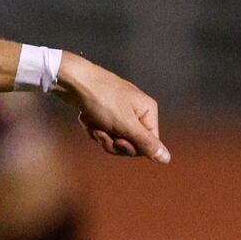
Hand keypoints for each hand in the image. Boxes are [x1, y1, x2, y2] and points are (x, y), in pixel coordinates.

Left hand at [56, 54, 170, 162]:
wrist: (73, 80)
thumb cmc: (102, 99)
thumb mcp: (126, 125)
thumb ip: (147, 143)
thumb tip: (167, 159)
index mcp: (148, 111)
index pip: (147, 144)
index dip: (130, 147)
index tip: (117, 141)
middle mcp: (137, 110)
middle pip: (130, 142)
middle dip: (112, 141)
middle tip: (100, 132)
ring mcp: (120, 110)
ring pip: (114, 137)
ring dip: (100, 134)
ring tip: (91, 122)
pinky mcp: (105, 110)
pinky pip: (103, 129)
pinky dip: (92, 126)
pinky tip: (86, 117)